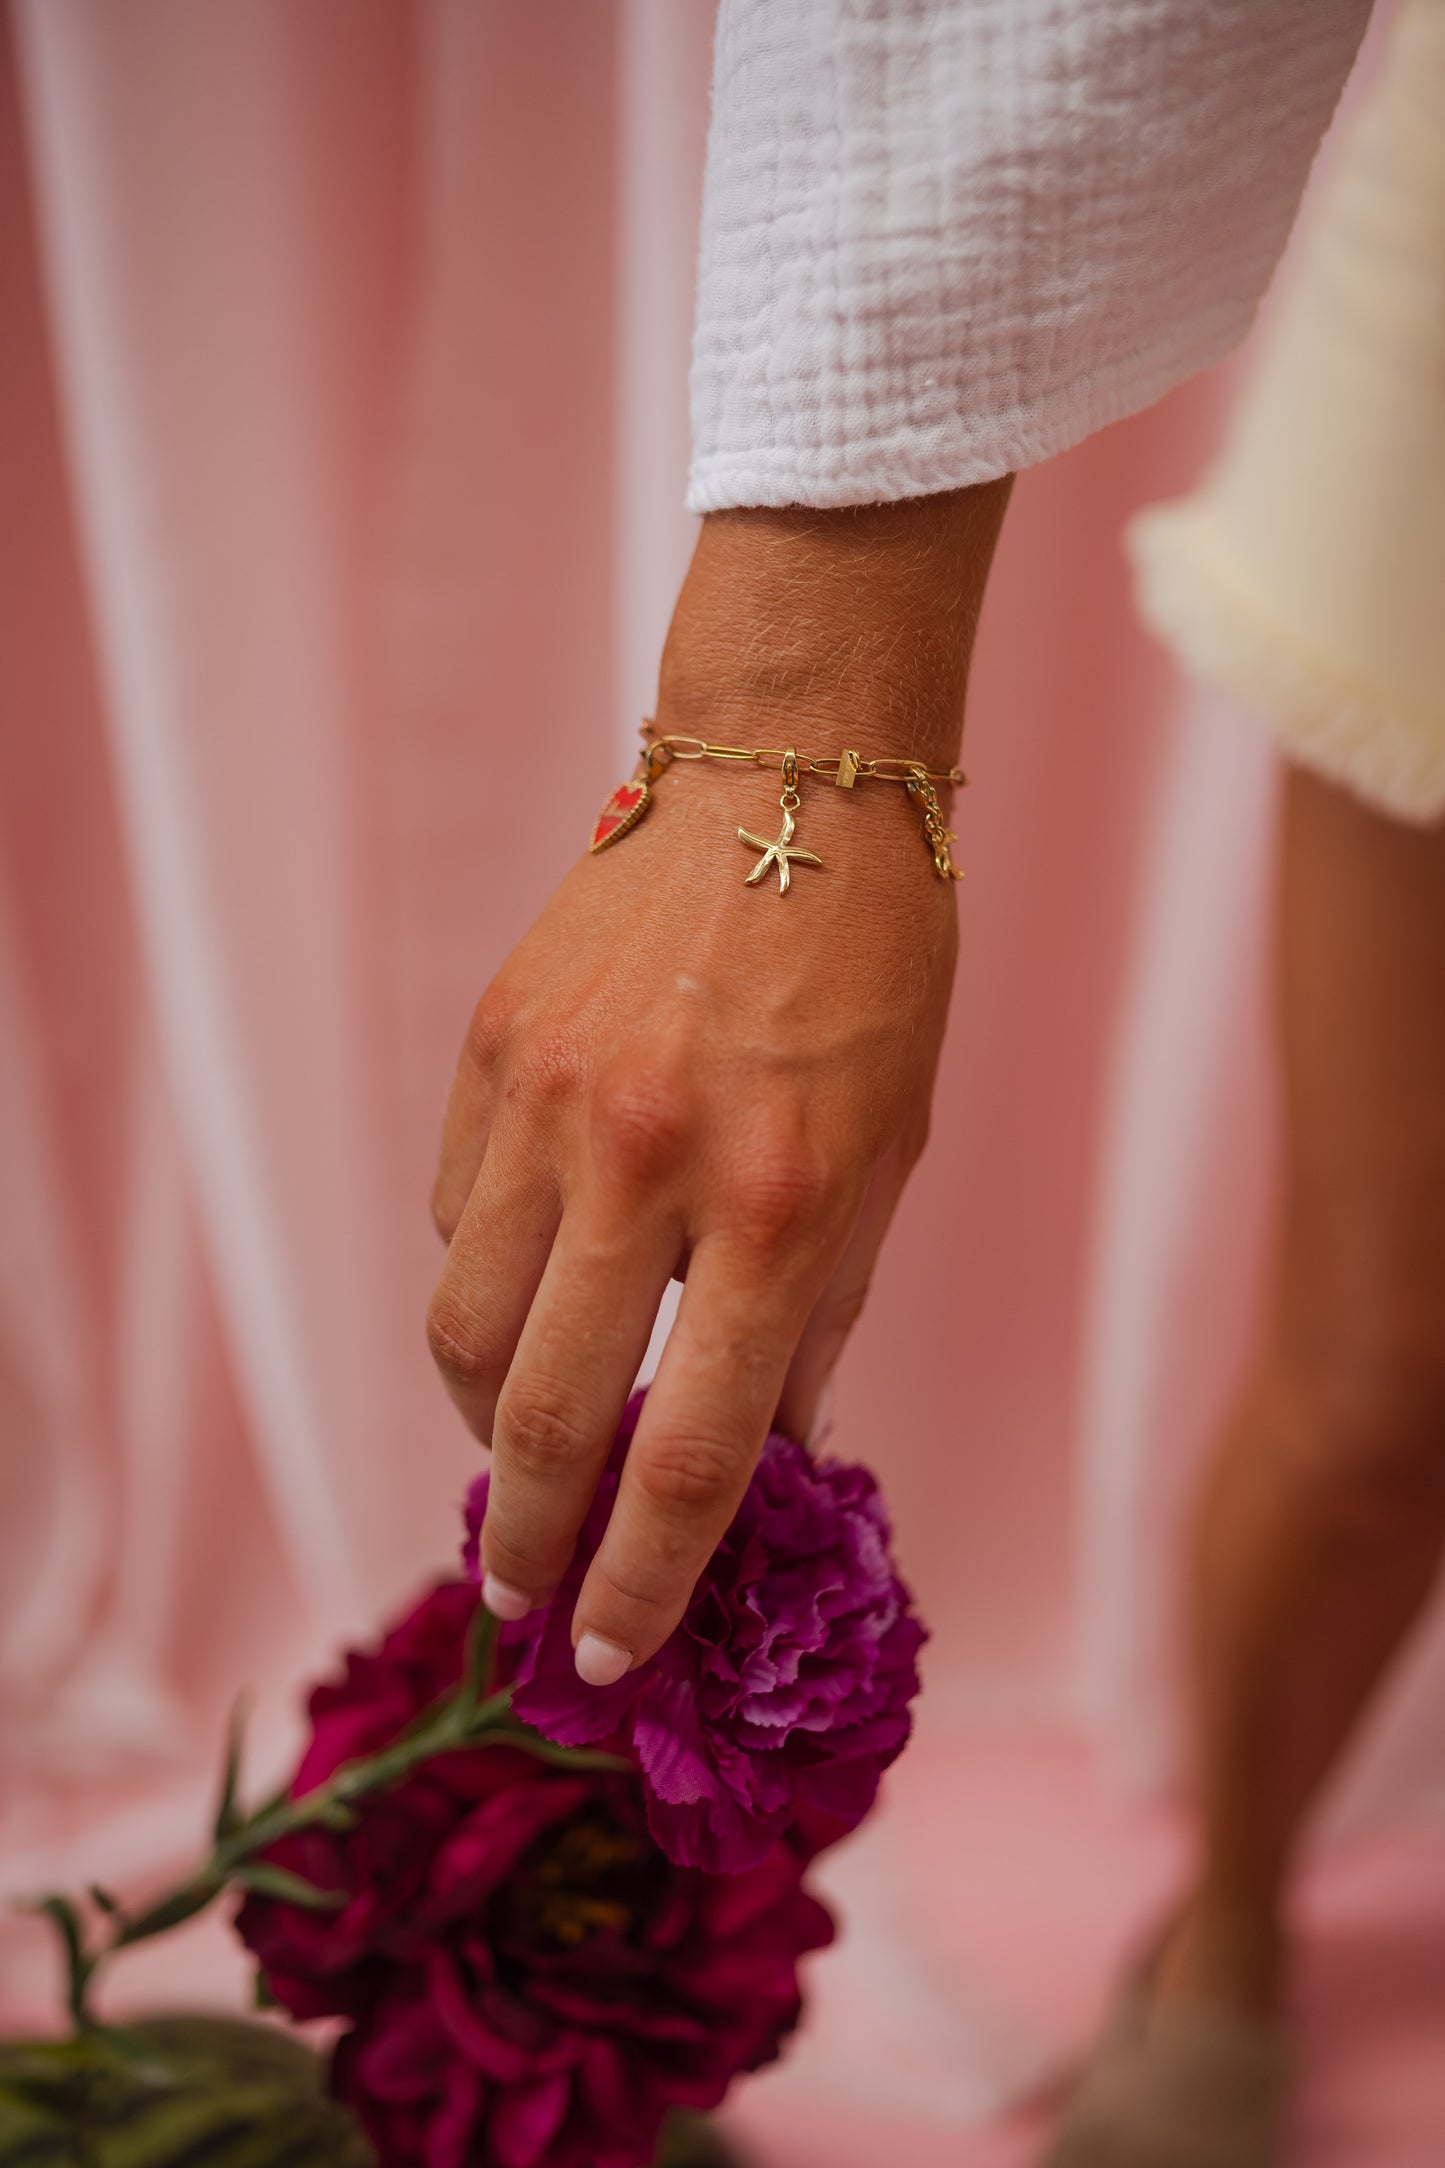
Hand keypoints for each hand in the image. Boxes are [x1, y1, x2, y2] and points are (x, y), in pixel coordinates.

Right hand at [428, 485, 1009, 1682]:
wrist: (793, 777)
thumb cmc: (876, 976)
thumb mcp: (892, 1158)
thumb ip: (820, 1317)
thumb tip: (767, 1461)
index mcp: (779, 1202)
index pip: (696, 1451)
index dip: (647, 1582)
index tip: (610, 1656)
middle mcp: (646, 1157)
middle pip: (540, 1409)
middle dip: (527, 1533)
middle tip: (520, 1593)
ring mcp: (548, 1096)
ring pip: (459, 1318)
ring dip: (483, 1415)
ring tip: (521, 1446)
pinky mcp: (488, 1045)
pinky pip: (452, 1210)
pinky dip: (484, 1276)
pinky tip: (529, 1281)